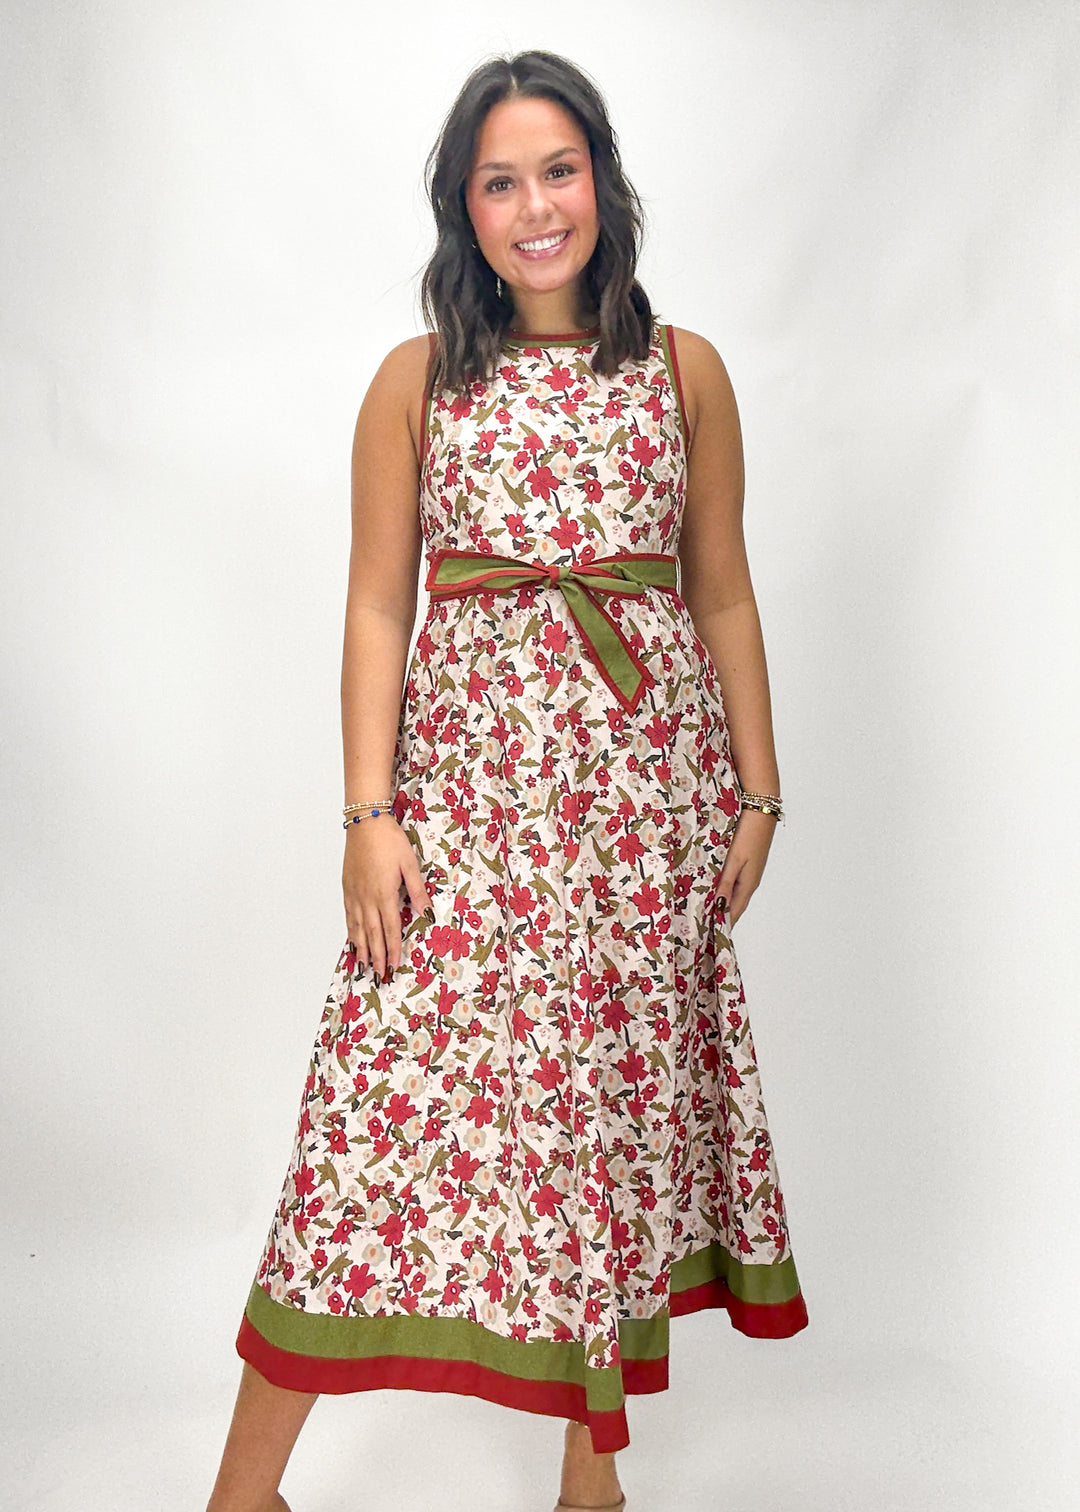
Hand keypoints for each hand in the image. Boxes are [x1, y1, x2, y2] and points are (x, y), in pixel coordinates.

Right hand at [342, 816, 433, 982]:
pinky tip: (353, 940)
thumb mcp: (409, 863)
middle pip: (372, 934)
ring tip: (364, 965)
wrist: (364, 822)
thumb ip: (417, 890)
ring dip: (362, 948)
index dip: (393, 949)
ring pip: (357, 928)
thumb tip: (426, 912)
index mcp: (384, 893)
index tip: (394, 965)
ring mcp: (355, 894)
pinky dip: (351, 931)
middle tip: (380, 976)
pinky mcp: (347, 887)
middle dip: (377, 956)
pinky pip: (348, 915)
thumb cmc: (389, 840)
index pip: (390, 928)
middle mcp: (367, 898)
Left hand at [716, 808, 778, 926]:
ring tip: (707, 912)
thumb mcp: (733, 860)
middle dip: (721, 917)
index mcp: (748, 884)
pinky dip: (724, 890)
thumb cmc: (747, 835)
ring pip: (734, 894)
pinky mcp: (747, 862)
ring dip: (722, 903)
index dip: (723, 926)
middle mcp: (750, 881)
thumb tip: (719, 907)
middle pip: (734, 905)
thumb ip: (725, 883)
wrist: (760, 812)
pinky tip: (715, 889)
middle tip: (705, 929)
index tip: (711, 938)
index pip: (734, 912)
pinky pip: (734, 882)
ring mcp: (749, 872)